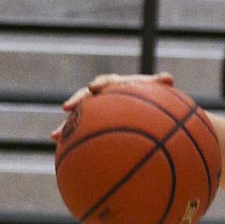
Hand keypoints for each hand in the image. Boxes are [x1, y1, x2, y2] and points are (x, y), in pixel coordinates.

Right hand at [50, 72, 175, 139]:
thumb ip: (157, 85)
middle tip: (67, 107)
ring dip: (67, 125)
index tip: (93, 88)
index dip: (100, 84)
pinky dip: (70, 138)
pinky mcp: (91, 123)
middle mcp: (102, 96)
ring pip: (79, 116)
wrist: (144, 109)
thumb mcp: (154, 93)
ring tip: (56, 134)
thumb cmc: (149, 98)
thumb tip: (168, 78)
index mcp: (116, 85)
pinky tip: (58, 146)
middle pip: (86, 97)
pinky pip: (79, 131)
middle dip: (77, 101)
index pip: (107, 82)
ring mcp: (95, 109)